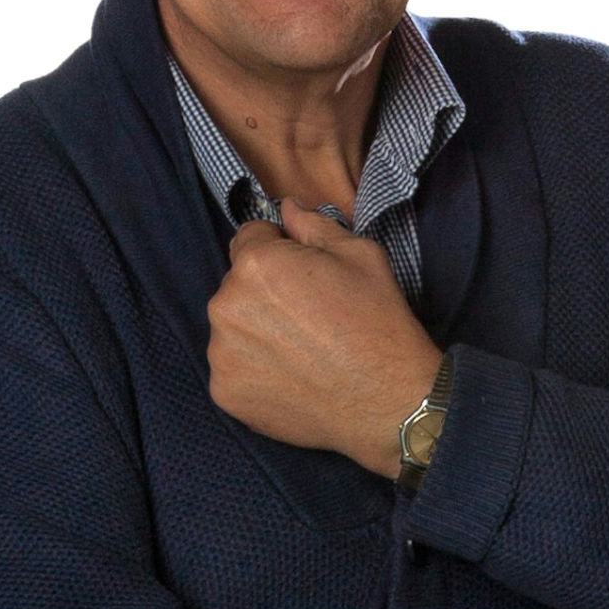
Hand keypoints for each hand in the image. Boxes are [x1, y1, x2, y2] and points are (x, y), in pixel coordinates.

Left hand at [206, 200, 440, 474]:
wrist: (387, 401)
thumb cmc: (378, 322)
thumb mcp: (359, 255)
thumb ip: (313, 225)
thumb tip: (286, 207)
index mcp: (256, 263)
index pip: (249, 239)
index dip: (278, 251)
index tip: (303, 275)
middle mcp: (225, 305)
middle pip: (236, 285)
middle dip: (263, 292)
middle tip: (307, 317)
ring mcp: (220, 353)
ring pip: (232, 328)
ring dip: (255, 332)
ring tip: (300, 350)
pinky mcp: (224, 392)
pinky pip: (233, 368)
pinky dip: (254, 371)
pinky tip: (290, 377)